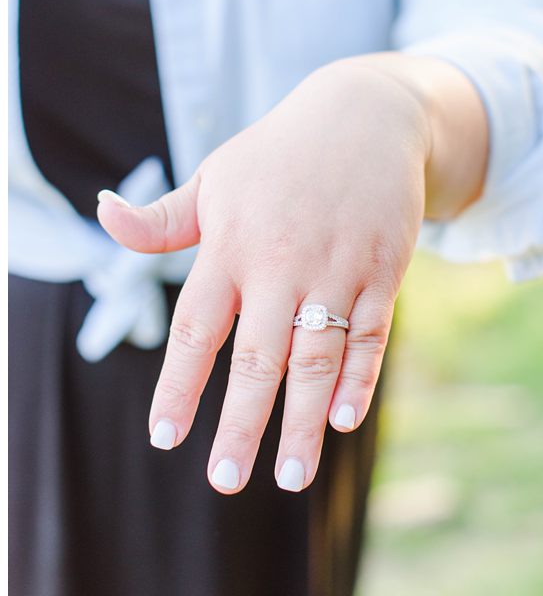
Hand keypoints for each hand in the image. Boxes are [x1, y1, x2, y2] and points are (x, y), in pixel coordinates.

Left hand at [98, 57, 454, 493]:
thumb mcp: (216, 177)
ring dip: (305, 421)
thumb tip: (104, 217)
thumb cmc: (280, 154)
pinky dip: (359, 379)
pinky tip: (342, 420)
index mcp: (233, 245)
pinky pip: (371, 335)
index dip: (181, 387)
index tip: (167, 438)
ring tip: (292, 477)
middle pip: (259, 358)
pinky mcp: (385, 270)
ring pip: (318, 358)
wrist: (369, 115)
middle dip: (243, 424)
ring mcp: (339, 269)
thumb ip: (163, 219)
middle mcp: (284, 263)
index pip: (200, 329)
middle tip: (225, 481)